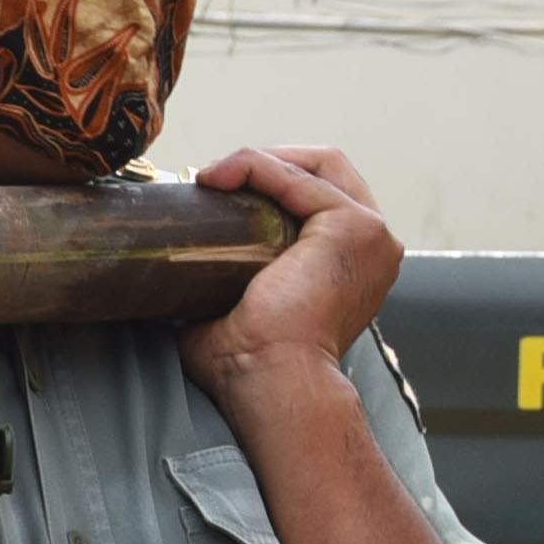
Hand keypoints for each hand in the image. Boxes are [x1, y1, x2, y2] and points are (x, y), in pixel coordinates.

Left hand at [181, 145, 397, 418]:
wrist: (273, 382)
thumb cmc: (251, 366)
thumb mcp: (233, 312)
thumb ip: (219, 287)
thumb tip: (172, 278)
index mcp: (351, 265)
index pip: (319, 198)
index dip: (269, 185)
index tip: (218, 192)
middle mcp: (371, 246)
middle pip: (325, 172)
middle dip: (269, 164)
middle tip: (216, 179)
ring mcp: (369, 234)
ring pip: (317, 165)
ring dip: (260, 161)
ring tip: (211, 176)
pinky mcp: (352, 226)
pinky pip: (299, 177)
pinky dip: (258, 167)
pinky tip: (221, 176)